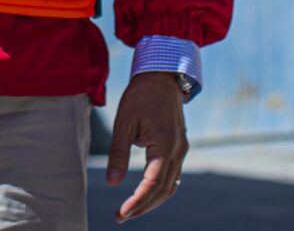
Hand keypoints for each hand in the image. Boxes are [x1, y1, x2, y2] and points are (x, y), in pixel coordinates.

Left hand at [107, 72, 189, 221]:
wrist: (162, 76)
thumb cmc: (141, 95)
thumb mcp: (124, 121)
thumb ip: (118, 152)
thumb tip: (112, 182)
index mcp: (164, 145)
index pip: (152, 184)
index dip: (137, 202)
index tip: (121, 214)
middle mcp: (177, 151)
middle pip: (163, 190)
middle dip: (143, 207)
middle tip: (121, 217)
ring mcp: (181, 149)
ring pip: (170, 186)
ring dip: (152, 201)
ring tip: (132, 210)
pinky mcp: (179, 146)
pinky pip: (173, 175)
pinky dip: (160, 189)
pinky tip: (146, 194)